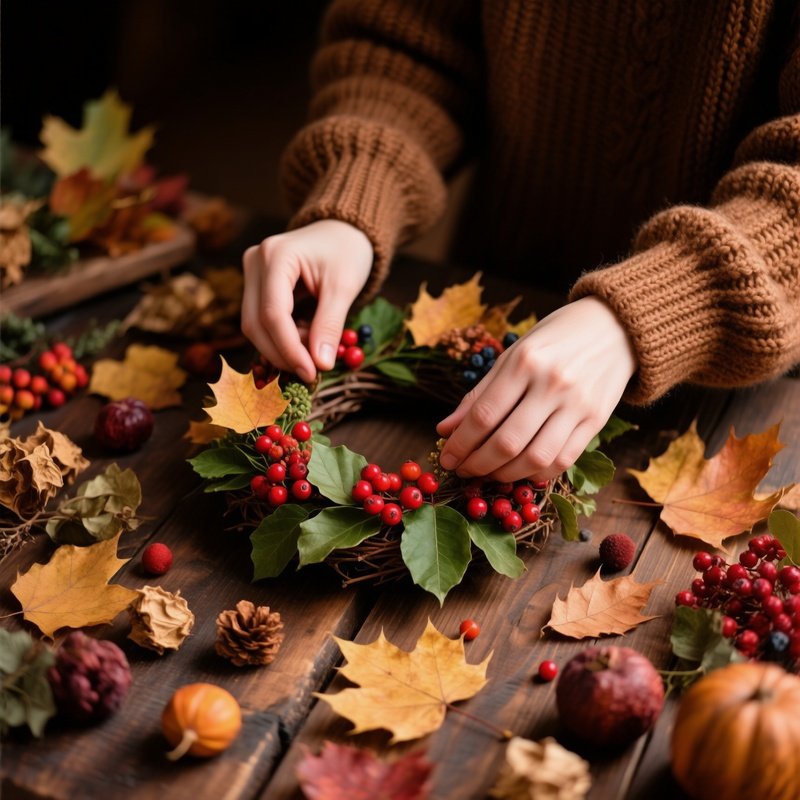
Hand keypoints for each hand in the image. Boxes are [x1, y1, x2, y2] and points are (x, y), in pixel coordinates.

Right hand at [241, 220, 373, 382]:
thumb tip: (320, 365)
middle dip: (282, 353)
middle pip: (255, 323)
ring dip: (282, 347)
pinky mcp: (255, 285)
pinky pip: (261, 320)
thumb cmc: (346, 252)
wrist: (341, 231)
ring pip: (255, 325)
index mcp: (276, 255)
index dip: (289, 349)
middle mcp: (255, 261)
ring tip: (314, 349)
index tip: (311, 373)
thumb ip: (330, 325)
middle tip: (311, 372)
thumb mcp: (344, 287)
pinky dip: (283, 337)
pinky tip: (306, 337)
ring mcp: (251, 273)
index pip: (273, 314)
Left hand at [436, 296, 636, 481]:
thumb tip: (445, 429)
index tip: (446, 458)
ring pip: (535, 458)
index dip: (460, 444)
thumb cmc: (554, 339)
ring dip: (504, 474)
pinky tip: (519, 471)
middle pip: (507, 442)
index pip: (484, 415)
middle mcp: (552, 383)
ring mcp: (577, 404)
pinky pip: (563, 460)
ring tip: (488, 474)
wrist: (614, 327)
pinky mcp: (597, 421)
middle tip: (462, 470)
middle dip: (477, 464)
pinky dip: (536, 473)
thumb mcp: (512, 355)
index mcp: (524, 362)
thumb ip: (479, 394)